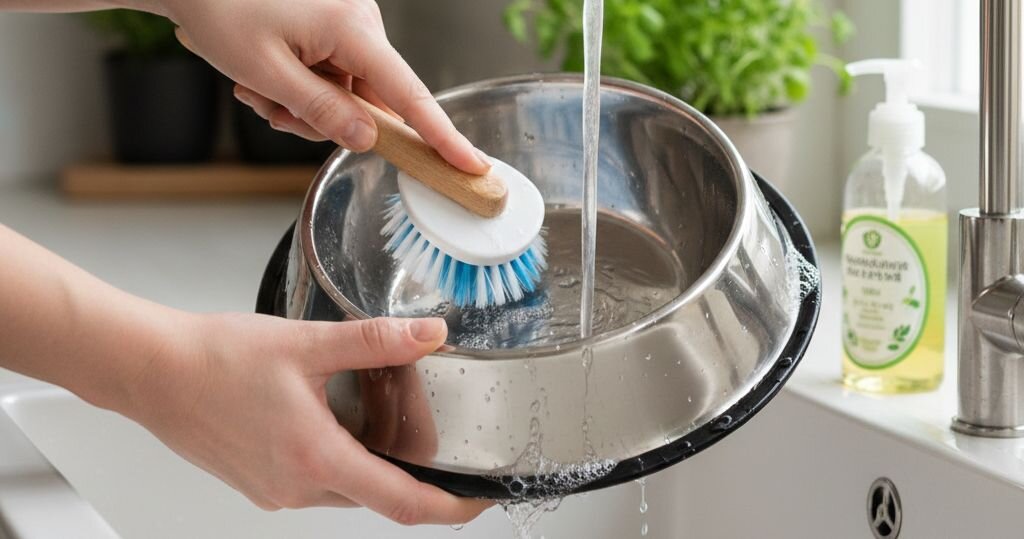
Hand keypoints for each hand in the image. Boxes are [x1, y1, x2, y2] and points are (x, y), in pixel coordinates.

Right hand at [122, 312, 489, 523]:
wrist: (151, 372)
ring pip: (348, 483)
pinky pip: (318, 478)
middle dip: (409, 463)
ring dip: (370, 453)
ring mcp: (277, 491)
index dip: (451, 508)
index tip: (479, 501)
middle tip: (420, 420)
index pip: (404, 503)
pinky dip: (338, 452)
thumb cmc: (214, 360)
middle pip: (379, 492)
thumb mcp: (306, 343)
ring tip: (369, 403)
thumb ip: (375, 341)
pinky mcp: (262, 483)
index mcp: (317, 460)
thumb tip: (428, 334)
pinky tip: (327, 411)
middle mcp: (298, 488)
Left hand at [163, 0, 490, 174]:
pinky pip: (333, 79)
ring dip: (303, 108)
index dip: (441, 136)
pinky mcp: (333, 29)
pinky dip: (302, 91)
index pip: (409, 95)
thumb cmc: (221, 8)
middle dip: (323, 120)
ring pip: (346, 97)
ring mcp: (347, 26)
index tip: (471, 165)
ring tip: (259, 90)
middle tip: (273, 111)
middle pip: (370, 103)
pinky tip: (266, 80)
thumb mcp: (266, 73)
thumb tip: (367, 140)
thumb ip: (322, 111)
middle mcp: (360, 23)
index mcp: (352, 28)